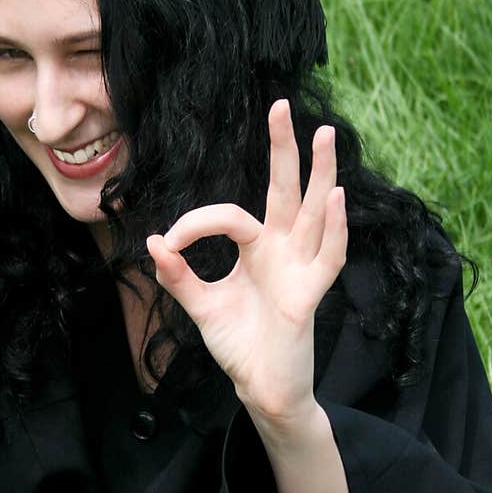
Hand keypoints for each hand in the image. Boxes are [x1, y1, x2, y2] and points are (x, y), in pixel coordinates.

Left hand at [146, 99, 346, 423]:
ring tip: (326, 135)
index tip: (169, 244)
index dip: (197, 223)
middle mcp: (283, 251)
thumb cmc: (238, 344)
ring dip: (322, 174)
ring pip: (316, 212)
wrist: (259, 388)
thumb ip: (178, 274)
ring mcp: (300, 269)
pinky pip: (328, 257)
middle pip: (287, 190)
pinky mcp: (308, 295)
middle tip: (282, 104)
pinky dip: (335, 229)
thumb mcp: (200, 305)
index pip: (231, 216)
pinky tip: (337, 198)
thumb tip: (155, 242)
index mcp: (257, 249)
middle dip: (284, 148)